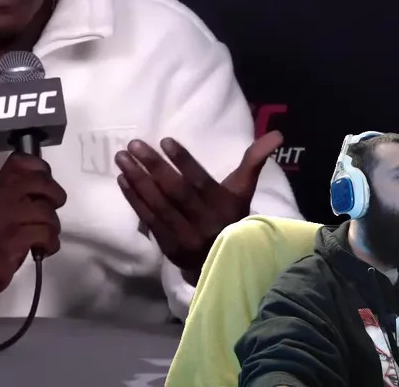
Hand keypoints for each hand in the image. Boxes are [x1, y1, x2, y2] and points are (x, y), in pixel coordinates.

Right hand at [0, 154, 66, 299]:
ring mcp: (5, 217)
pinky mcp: (12, 239)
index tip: (43, 188)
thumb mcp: (3, 205)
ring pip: (47, 212)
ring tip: (44, 236)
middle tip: (50, 210)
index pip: (22, 161)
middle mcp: (1, 196)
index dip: (41, 169)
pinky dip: (50, 244)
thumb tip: (47, 180)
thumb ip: (20, 189)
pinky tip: (43, 248)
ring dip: (53, 227)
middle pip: (41, 182)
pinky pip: (45, 233)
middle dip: (55, 197)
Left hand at [115, 131, 283, 273]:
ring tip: (122, 158)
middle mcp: (205, 222)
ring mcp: (185, 236)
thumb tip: (277, 134)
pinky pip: (148, 219)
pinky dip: (134, 199)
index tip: (165, 141)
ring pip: (158, 206)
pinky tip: (123, 180)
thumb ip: (254, 161)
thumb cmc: (232, 218)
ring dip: (137, 180)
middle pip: (176, 193)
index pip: (201, 182)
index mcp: (224, 206)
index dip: (184, 162)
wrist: (224, 264)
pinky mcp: (168, 246)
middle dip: (153, 167)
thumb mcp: (244, 191)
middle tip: (134, 145)